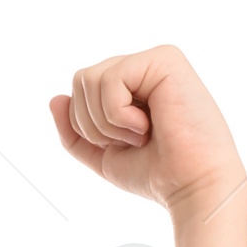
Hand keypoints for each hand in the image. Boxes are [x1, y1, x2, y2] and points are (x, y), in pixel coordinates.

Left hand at [49, 45, 246, 218]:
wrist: (192, 187)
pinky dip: (118, 114)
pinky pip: (109, 80)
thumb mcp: (104, 156)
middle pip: (80, 80)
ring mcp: (154, 60)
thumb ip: (75, 132)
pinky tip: (147, 125)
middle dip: (92, 124)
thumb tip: (54, 99)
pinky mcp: (164, 59)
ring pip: (88, 78)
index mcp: (131, 86)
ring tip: (139, 134)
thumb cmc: (157, 174)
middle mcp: (143, 67)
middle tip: (130, 141)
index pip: (81, 91)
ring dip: (105, 121)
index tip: (124, 145)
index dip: (87, 127)